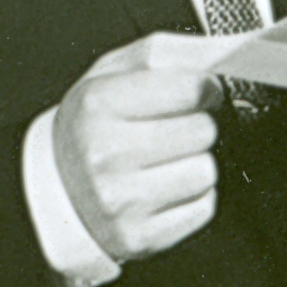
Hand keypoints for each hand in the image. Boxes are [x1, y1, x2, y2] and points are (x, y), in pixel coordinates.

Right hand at [52, 34, 226, 263]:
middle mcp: (105, 153)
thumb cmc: (93, 123)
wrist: (54, 188)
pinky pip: (203, 208)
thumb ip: (175, 52)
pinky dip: (193, 197)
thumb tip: (232, 50)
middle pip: (203, 130)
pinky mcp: (139, 236)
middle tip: (171, 130)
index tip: (192, 93)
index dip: (202, 88)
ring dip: (196, 163)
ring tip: (165, 160)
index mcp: (98, 103)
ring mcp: (121, 200)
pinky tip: (164, 188)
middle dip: (197, 126)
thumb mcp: (118, 72)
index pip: (192, 87)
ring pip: (206, 171)